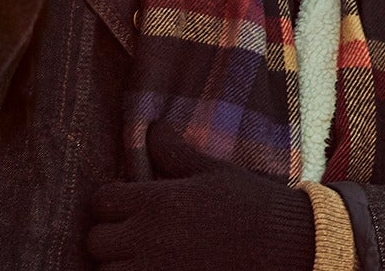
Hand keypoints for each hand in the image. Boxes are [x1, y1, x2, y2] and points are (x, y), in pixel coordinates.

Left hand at [87, 124, 315, 270]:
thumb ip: (175, 154)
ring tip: (142, 258)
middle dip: (111, 236)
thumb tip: (153, 128)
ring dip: (119, 265)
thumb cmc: (252, 205)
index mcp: (157, 201)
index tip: (127, 203)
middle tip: (134, 234)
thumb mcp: (214, 173)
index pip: (101, 201)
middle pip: (96, 241)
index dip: (111, 201)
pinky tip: (156, 267)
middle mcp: (148, 238)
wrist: (288, 245)